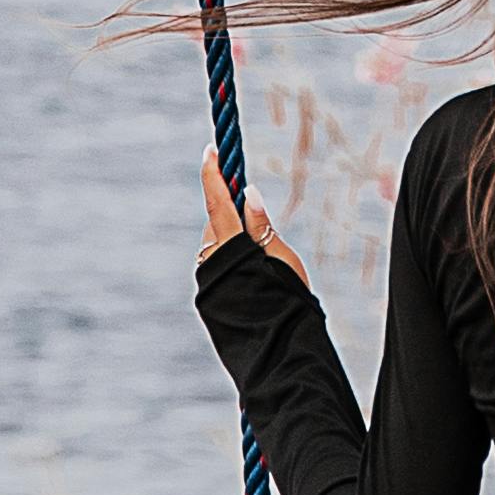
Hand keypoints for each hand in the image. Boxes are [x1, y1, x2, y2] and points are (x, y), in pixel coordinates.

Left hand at [200, 158, 310, 287]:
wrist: (277, 344)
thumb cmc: (287, 297)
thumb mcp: (281, 257)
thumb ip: (262, 226)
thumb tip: (250, 193)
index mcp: (230, 248)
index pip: (218, 204)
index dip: (212, 175)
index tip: (210, 150)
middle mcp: (212, 261)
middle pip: (217, 222)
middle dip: (229, 206)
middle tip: (246, 193)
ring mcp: (208, 278)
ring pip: (216, 242)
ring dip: (231, 231)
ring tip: (256, 236)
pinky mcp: (210, 291)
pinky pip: (217, 259)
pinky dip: (229, 251)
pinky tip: (248, 258)